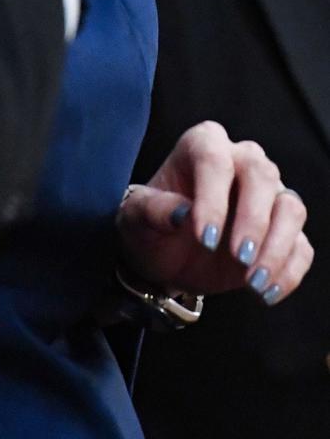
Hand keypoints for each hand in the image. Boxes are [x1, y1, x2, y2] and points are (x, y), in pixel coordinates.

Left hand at [118, 121, 313, 303]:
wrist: (166, 258)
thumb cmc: (149, 226)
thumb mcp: (136, 218)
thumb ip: (154, 209)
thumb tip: (181, 213)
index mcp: (202, 146)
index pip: (214, 160)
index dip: (213, 198)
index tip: (205, 238)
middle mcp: (240, 160)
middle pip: (261, 174)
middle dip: (253, 219)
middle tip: (239, 257)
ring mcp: (268, 195)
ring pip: (290, 207)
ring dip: (277, 247)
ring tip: (253, 282)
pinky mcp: (283, 231)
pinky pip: (301, 246)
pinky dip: (288, 271)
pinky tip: (265, 292)